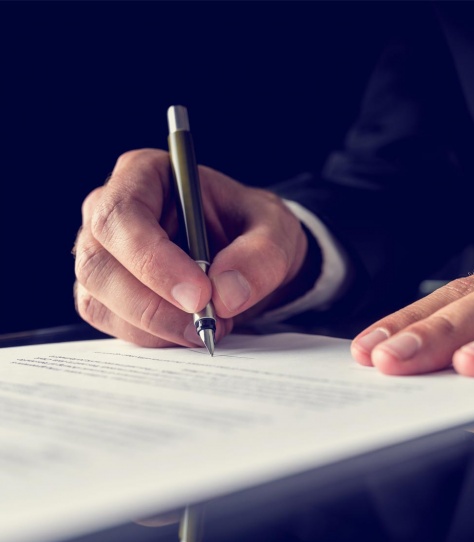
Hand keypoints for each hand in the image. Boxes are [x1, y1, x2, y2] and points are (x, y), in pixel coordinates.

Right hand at [74, 149, 306, 346]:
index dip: (152, 259)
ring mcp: (102, 256)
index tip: (198, 294)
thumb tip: (226, 293)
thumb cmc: (254, 229)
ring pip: (100, 301)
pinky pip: (114, 325)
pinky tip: (191, 331)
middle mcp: (110, 213)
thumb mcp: (277, 231)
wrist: (249, 258)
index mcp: (144, 175)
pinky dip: (155, 338)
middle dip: (153, 305)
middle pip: (99, 264)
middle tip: (208, 323)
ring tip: (210, 326)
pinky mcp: (107, 295)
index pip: (121, 214)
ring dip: (157, 327)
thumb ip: (261, 256)